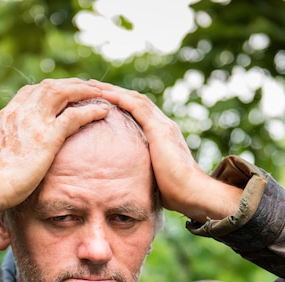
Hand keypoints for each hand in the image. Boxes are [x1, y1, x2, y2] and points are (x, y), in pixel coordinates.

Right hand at [0, 78, 108, 229]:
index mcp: (7, 115)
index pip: (30, 92)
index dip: (49, 90)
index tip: (62, 93)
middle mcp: (21, 112)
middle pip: (49, 87)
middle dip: (70, 84)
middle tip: (87, 87)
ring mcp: (35, 121)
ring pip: (64, 93)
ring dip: (84, 91)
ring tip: (101, 93)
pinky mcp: (48, 136)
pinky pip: (75, 116)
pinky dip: (91, 110)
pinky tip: (104, 111)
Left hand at [94, 81, 241, 221]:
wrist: (192, 193)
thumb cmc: (176, 193)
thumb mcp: (153, 177)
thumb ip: (143, 171)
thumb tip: (127, 182)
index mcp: (162, 135)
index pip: (139, 112)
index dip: (121, 104)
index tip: (102, 101)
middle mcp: (164, 125)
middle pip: (136, 100)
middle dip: (114, 92)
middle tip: (92, 87)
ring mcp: (163, 125)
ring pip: (134, 98)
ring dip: (113, 90)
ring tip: (92, 86)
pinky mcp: (159, 130)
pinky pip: (136, 107)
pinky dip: (119, 98)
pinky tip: (103, 94)